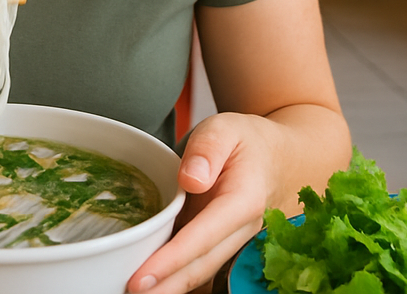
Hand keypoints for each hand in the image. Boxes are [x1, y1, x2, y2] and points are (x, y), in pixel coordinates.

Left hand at [127, 113, 276, 293]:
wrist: (277, 156)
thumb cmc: (245, 140)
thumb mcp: (225, 128)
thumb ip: (207, 149)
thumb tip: (191, 179)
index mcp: (242, 201)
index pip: (203, 237)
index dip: (171, 260)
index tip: (142, 277)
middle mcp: (240, 230)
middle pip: (201, 266)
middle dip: (166, 285)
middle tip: (129, 292)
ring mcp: (234, 242)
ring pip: (201, 272)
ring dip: (171, 286)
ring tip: (134, 292)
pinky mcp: (223, 245)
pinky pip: (201, 266)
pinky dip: (177, 276)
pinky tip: (154, 282)